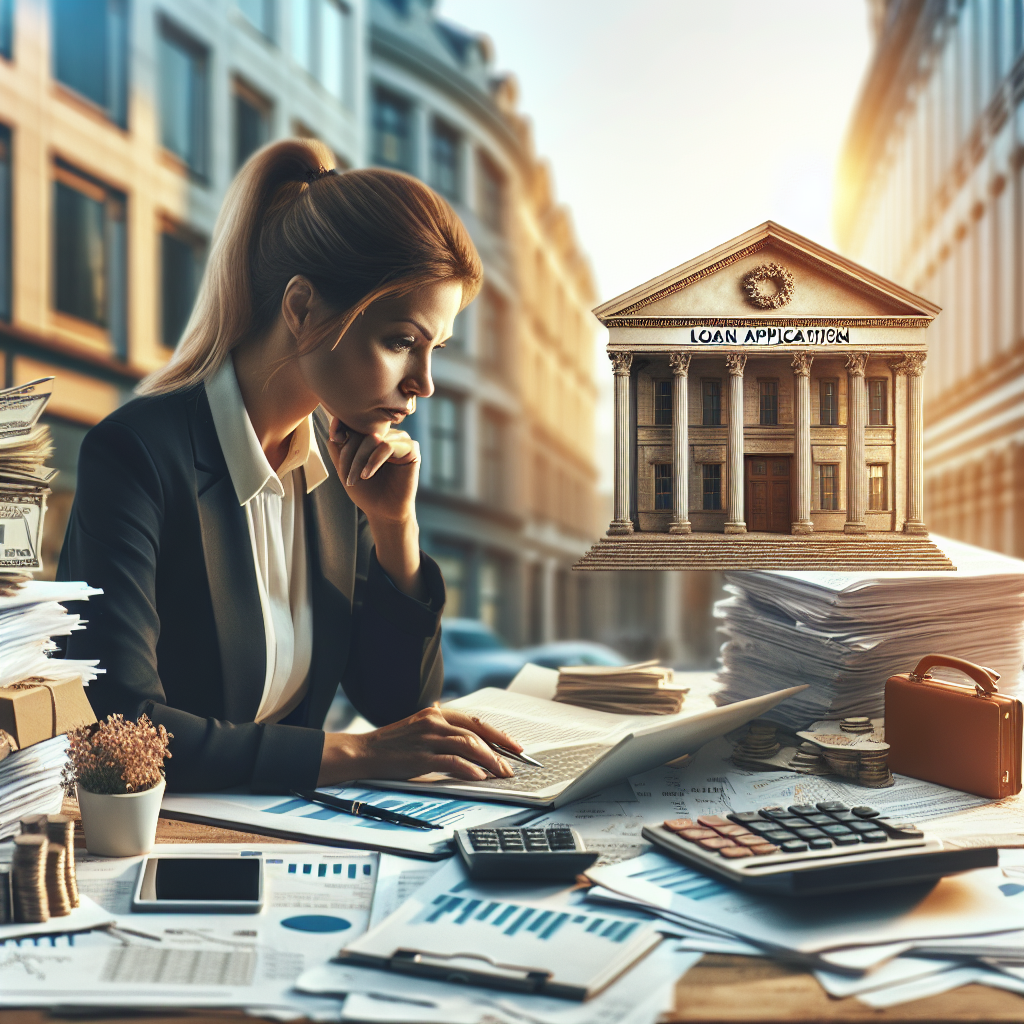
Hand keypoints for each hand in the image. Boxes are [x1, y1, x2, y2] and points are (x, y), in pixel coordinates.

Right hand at [317, 706, 525, 785]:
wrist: (363, 752)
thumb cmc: (392, 745)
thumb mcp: (419, 730)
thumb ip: (442, 733)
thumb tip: (472, 748)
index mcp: (436, 713)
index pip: (475, 721)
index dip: (498, 734)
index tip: (515, 746)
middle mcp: (434, 721)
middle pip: (476, 733)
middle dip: (499, 749)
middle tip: (513, 765)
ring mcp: (427, 738)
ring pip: (468, 745)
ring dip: (489, 761)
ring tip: (501, 774)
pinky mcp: (420, 756)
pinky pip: (452, 761)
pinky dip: (469, 769)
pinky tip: (480, 777)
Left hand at [328, 416, 418, 525]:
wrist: (384, 512)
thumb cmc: (366, 491)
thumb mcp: (345, 467)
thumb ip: (338, 446)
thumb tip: (334, 420)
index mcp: (374, 434)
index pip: (355, 423)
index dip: (341, 431)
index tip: (334, 441)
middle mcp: (388, 434)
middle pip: (362, 430)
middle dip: (349, 453)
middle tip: (345, 476)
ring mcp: (401, 440)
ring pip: (373, 438)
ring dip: (359, 459)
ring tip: (355, 479)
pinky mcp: (412, 449)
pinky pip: (387, 446)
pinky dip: (374, 461)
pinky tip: (367, 475)